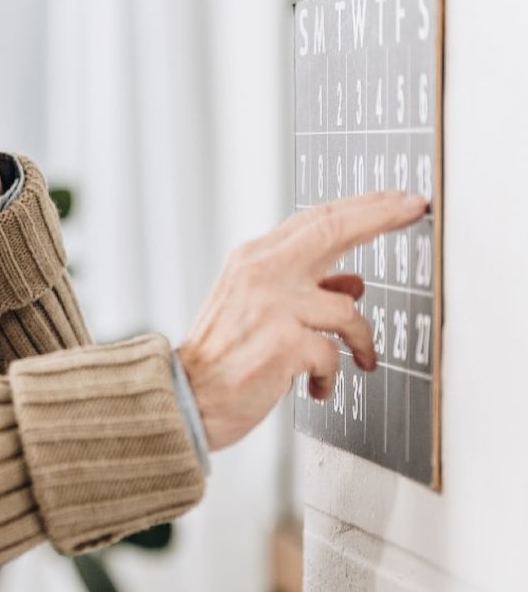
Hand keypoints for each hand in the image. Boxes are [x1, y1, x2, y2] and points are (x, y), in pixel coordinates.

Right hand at [178, 191, 427, 449]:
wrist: (185, 397)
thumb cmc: (221, 356)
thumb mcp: (255, 307)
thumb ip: (301, 287)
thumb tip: (351, 283)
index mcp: (251, 260)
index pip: (314, 220)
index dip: (362, 206)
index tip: (396, 200)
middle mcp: (261, 274)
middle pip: (332, 230)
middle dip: (380, 215)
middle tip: (412, 209)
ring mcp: (273, 307)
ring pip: (346, 308)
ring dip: (361, 339)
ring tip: (360, 359)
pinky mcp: (284, 345)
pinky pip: (333, 354)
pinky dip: (330, 374)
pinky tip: (317, 385)